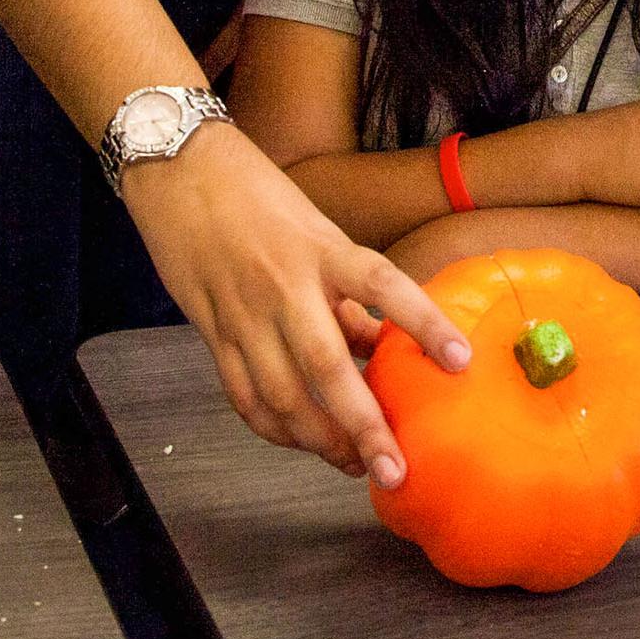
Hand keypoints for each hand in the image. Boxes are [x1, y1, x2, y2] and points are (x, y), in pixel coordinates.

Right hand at [122, 122, 469, 486]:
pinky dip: (273, 428)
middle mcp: (284, 283)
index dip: (424, 321)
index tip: (460, 360)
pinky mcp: (211, 331)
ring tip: (353, 463)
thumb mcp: (316, 229)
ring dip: (319, 440)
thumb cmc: (257, 194)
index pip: (382, 284)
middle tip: (394, 467)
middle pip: (326, 366)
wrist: (179, 170)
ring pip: (282, 395)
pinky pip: (243, 395)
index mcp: (321, 247)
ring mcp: (243, 311)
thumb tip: (381, 345)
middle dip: (363, 425)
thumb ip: (346, 289)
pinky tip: (298, 441)